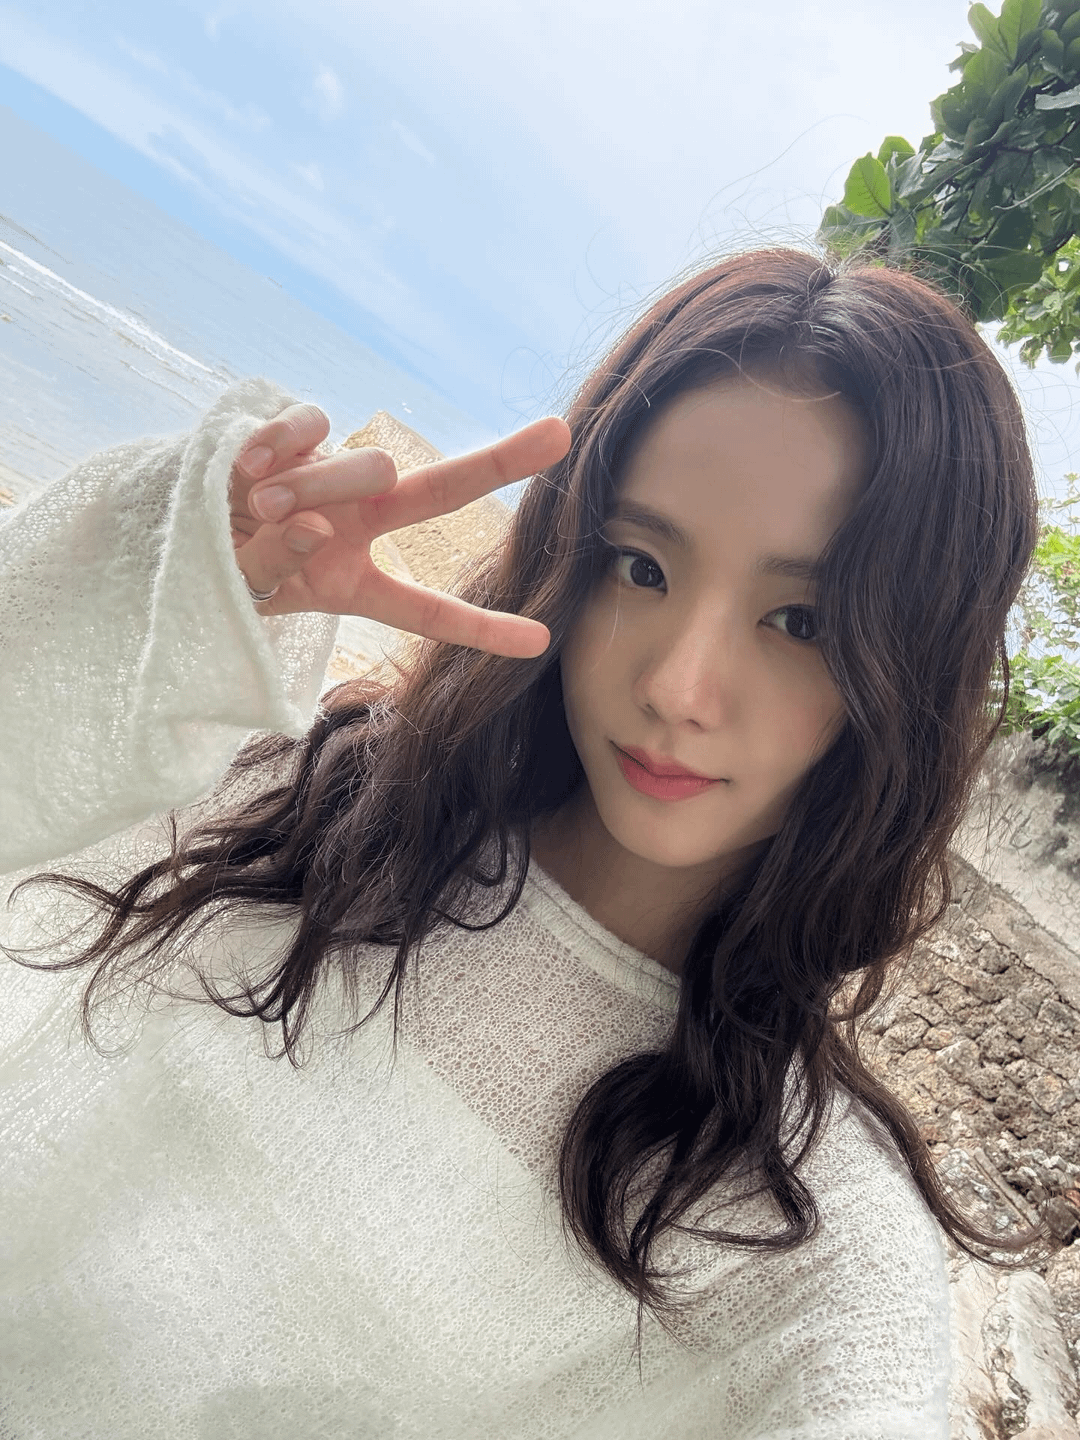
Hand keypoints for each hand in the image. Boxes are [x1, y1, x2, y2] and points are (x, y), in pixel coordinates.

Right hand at [229, 404, 569, 658]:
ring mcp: (328, 474)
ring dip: (319, 488)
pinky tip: (254, 463)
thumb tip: (310, 520)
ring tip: (263, 506)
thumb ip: (277, 566)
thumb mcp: (248, 592)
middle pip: (436, 491)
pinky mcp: (291, 433)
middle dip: (498, 462)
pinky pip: (313, 424)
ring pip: (367, 467)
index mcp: (354, 579)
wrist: (160, 527)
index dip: (480, 629)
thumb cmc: (215, 569)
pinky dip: (287, 444)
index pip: (424, 610)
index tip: (541, 643)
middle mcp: (355, 523)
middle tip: (558, 434)